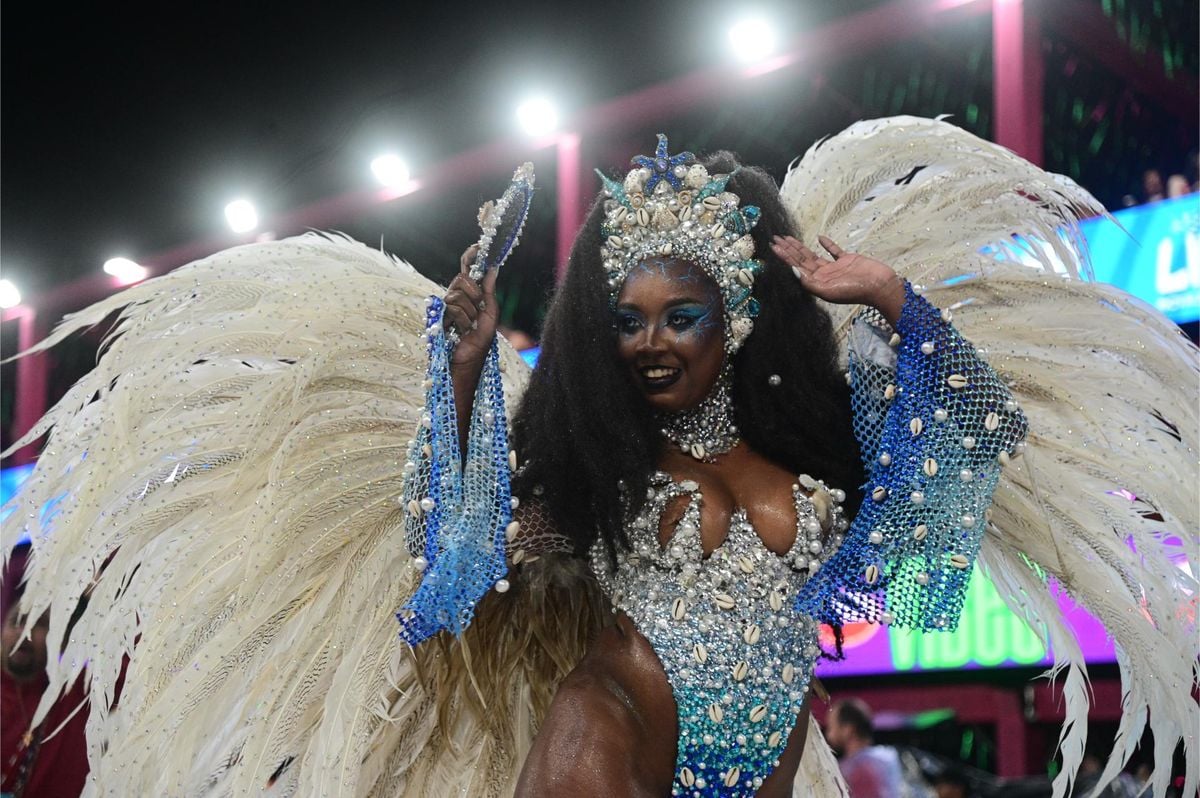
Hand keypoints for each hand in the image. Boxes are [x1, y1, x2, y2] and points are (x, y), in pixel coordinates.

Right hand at [443, 244, 499, 369]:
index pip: (467, 270)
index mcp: (469, 295)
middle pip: (462, 278)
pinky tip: (460, 332)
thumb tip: (493, 268)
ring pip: (457, 293)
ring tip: (469, 326)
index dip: (470, 257)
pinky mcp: (438, 315)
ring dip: (469, 312)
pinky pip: (453, 307)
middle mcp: (455, 297)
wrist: (466, 363)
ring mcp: (445, 306)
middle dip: (474, 292)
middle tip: (478, 307)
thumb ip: (489, 292)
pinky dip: (462, 320)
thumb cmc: (478, 342)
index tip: (478, 246)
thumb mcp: (490, 315)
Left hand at [770, 234, 905, 325]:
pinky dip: (827, 244)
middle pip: (801, 260)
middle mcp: (823, 275)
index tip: (774, 247)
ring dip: (801, 247)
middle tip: (775, 238)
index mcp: (817, 282)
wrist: (880, 286)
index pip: (796, 267)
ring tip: (788, 238)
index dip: (785, 256)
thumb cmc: (855, 291)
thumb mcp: (828, 291)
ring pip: (813, 255)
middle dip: (788, 249)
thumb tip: (792, 270)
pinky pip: (834, 251)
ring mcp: (835, 267)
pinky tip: (819, 237)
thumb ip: (809, 282)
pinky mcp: (847, 260)